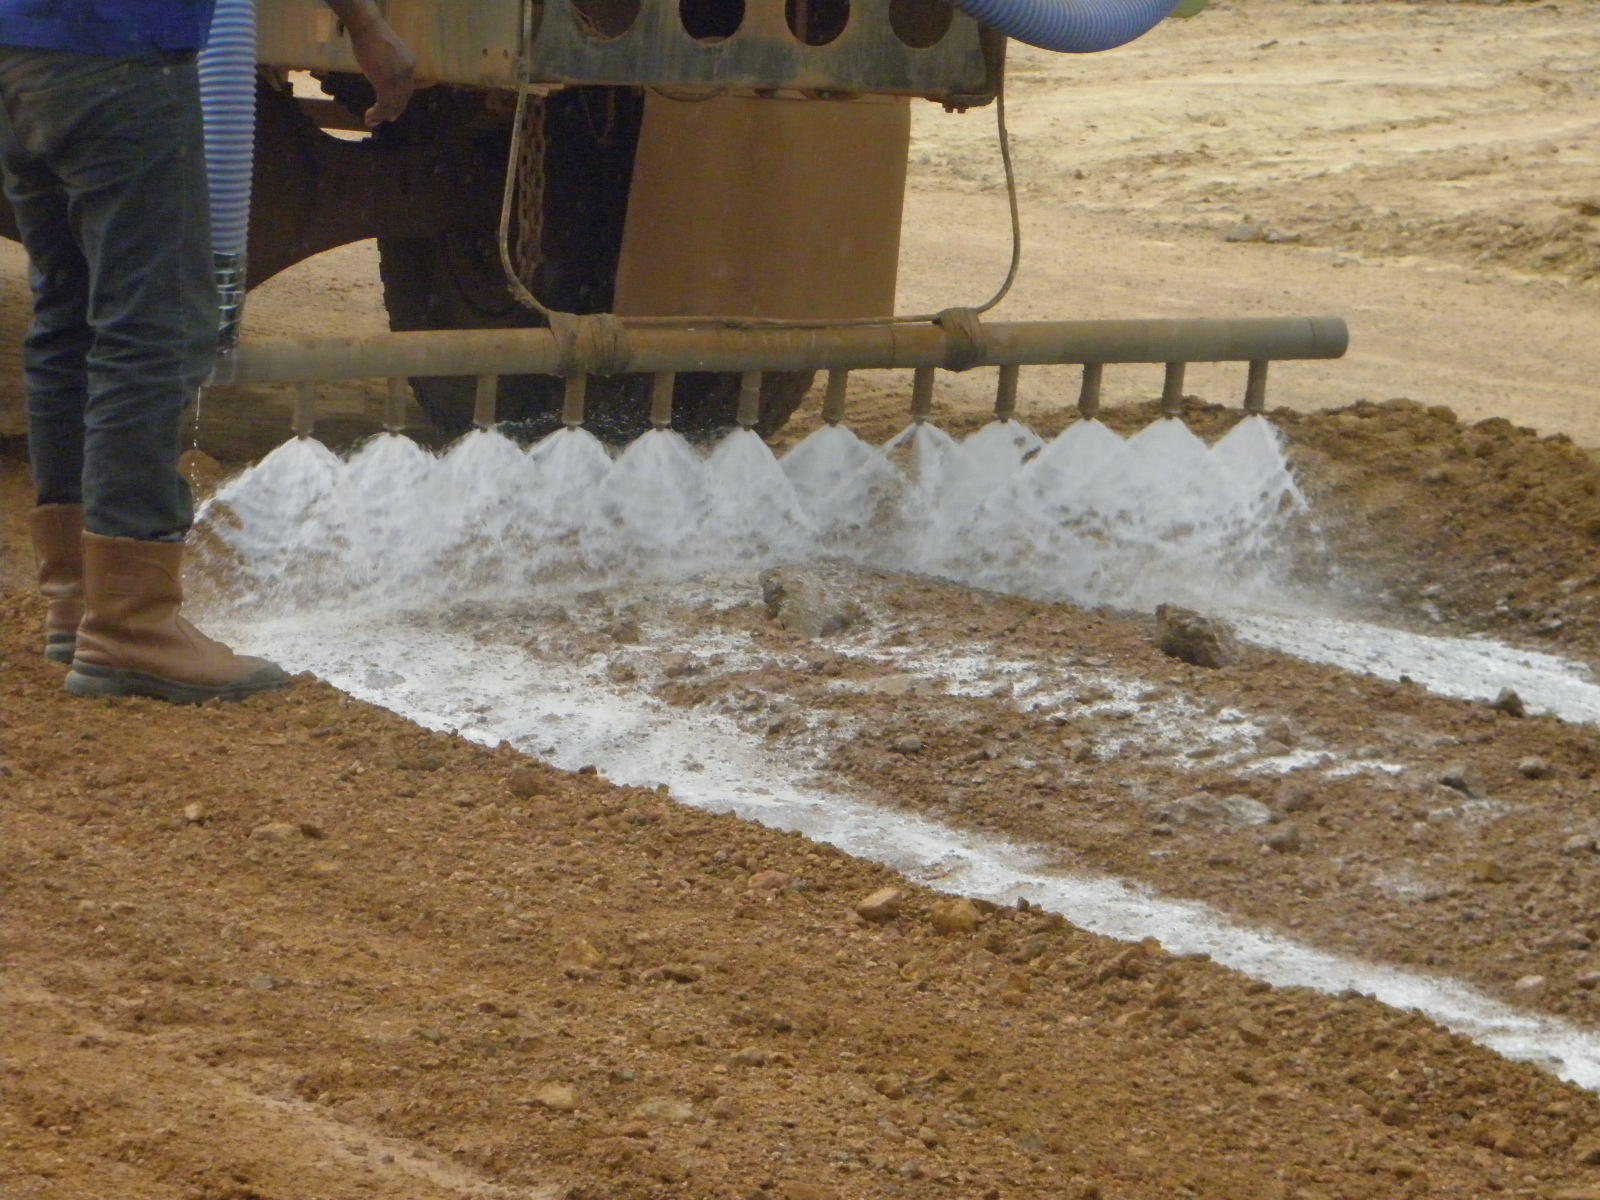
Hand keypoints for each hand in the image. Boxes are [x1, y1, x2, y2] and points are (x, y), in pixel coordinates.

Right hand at [324, 1, 415, 124]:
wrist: (368, 28)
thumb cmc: (371, 35)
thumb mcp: (387, 51)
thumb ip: (388, 64)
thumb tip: (381, 73)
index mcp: (410, 63)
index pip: (408, 86)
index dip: (402, 99)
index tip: (396, 109)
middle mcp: (407, 73)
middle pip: (404, 96)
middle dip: (396, 109)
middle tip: (389, 118)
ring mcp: (398, 79)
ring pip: (393, 103)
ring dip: (382, 114)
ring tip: (373, 121)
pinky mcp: (386, 84)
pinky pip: (384, 104)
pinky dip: (377, 113)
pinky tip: (370, 117)